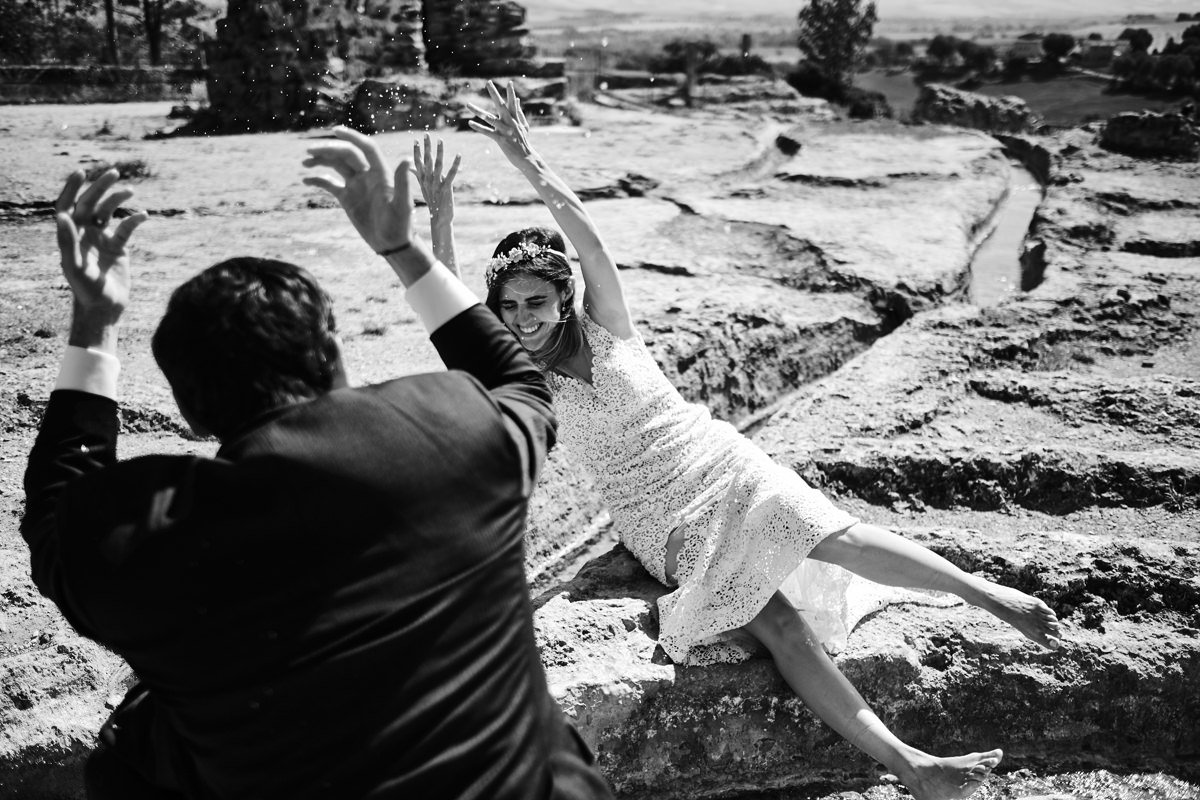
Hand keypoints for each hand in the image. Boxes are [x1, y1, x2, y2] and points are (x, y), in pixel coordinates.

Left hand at [55, 169, 147, 347]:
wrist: (105, 307)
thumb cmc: (85, 289)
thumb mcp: (74, 265)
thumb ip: (67, 241)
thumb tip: (61, 215)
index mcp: (70, 235)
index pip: (67, 205)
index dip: (72, 188)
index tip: (82, 173)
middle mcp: (84, 233)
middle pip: (90, 203)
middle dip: (100, 187)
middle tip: (114, 173)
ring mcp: (102, 239)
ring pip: (109, 212)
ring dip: (118, 199)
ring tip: (130, 190)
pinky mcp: (119, 247)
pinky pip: (127, 228)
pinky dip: (135, 220)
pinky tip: (144, 215)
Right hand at [302, 126, 413, 253]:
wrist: (392, 244)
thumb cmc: (400, 225)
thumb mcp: (402, 205)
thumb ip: (402, 183)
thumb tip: (405, 158)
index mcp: (381, 173)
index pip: (366, 148)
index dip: (353, 137)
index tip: (335, 130)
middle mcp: (368, 176)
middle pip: (347, 154)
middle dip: (329, 150)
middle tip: (309, 151)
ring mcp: (356, 185)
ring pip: (337, 165)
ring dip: (321, 160)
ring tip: (305, 162)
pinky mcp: (347, 198)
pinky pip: (330, 184)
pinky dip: (318, 179)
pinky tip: (306, 180)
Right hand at [412, 135, 461, 226]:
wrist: (438, 219)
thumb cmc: (432, 203)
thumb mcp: (423, 188)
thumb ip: (418, 177)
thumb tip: (410, 169)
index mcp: (422, 180)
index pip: (417, 163)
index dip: (416, 151)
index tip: (415, 140)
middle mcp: (427, 181)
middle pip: (426, 161)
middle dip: (427, 147)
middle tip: (427, 134)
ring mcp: (436, 185)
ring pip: (437, 165)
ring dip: (439, 152)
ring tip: (441, 141)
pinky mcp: (446, 189)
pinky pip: (451, 175)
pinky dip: (455, 165)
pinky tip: (459, 155)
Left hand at [467, 81, 534, 165]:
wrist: (526, 157)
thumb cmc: (524, 142)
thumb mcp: (524, 126)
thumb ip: (520, 113)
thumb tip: (518, 100)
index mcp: (515, 118)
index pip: (513, 102)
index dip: (511, 92)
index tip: (509, 82)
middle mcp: (510, 122)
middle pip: (500, 105)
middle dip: (494, 93)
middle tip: (488, 82)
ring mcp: (505, 130)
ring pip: (489, 118)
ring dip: (478, 111)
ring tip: (468, 104)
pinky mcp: (500, 139)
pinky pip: (487, 132)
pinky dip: (478, 127)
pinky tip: (470, 123)